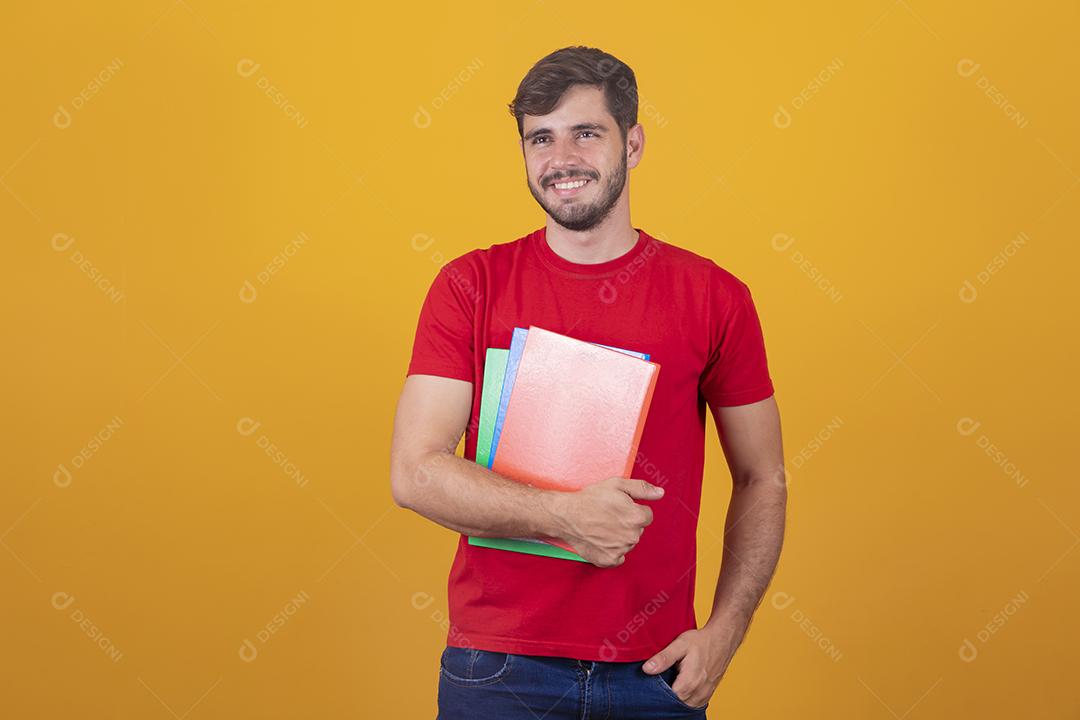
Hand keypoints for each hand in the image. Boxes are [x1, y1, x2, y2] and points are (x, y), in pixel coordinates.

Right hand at [548, 477, 662, 566]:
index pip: (647, 515)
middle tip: (608, 516)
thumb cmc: (590, 499)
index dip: (633, 509)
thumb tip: (660, 493)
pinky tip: (601, 539)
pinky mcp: (609, 560)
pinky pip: (619, 556)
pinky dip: (612, 550)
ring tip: (602, 527)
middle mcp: (632, 536)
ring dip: (620, 536)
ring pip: (628, 542)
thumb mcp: (617, 485)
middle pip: (638, 530)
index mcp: (636, 518)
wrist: (566, 516)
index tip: (619, 507)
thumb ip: (642, 489)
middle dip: (627, 523)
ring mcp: (621, 550)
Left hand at [641, 625, 739, 708]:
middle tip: (660, 682)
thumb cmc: (701, 641)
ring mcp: (704, 695)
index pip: (668, 699)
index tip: (652, 685)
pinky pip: (693, 704)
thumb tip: (647, 669)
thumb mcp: (680, 644)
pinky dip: (685, 699)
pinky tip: (680, 687)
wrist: (722, 640)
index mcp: (689, 682)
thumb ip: (663, 658)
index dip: (657, 693)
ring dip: (676, 698)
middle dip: (666, 696)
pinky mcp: (707, 694)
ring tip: (670, 683)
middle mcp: (698, 692)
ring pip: (684, 706)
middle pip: (676, 704)